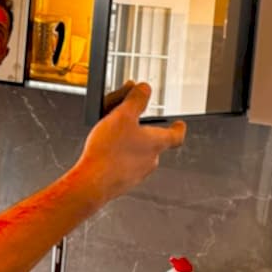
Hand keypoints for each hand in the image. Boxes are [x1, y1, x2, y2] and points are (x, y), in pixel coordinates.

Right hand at [73, 82, 185, 209]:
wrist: (92, 182)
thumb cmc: (109, 152)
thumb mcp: (122, 115)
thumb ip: (136, 100)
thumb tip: (144, 89)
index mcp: (156, 143)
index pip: (176, 135)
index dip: (178, 128)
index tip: (179, 124)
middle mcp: (150, 160)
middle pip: (153, 142)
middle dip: (142, 130)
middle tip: (130, 121)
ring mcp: (137, 173)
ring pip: (137, 153)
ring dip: (128, 143)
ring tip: (110, 135)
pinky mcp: (122, 182)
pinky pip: (123, 164)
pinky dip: (116, 156)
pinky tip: (102, 150)